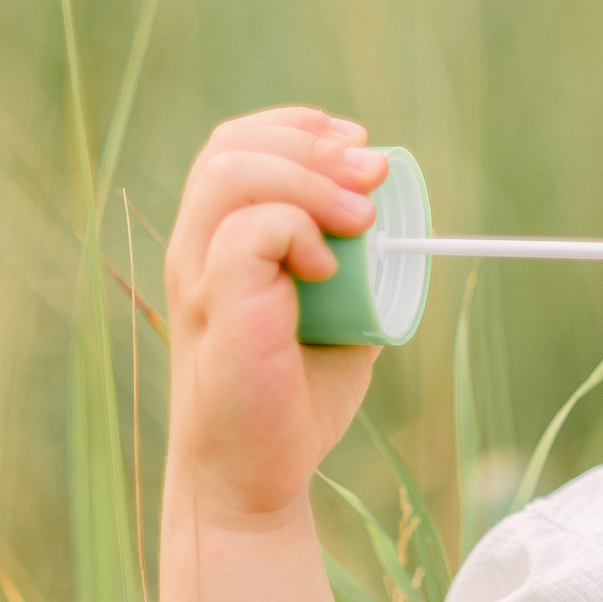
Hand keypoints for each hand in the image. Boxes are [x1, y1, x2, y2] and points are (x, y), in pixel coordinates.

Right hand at [166, 107, 389, 520]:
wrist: (257, 474)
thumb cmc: (294, 396)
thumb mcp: (341, 313)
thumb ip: (358, 265)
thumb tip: (407, 222)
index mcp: (217, 240)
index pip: (236, 145)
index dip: (298, 128)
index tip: (360, 142)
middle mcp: (196, 249)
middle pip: (231, 147)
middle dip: (313, 143)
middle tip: (375, 173)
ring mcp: (198, 276)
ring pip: (231, 175)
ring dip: (309, 178)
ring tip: (362, 218)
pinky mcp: (212, 307)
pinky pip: (245, 233)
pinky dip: (297, 229)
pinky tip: (331, 267)